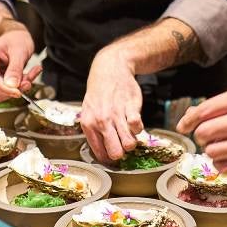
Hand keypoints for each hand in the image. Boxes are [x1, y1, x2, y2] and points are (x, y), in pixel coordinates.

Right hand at [0, 28, 40, 101]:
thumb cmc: (15, 39)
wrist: (16, 37)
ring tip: (31, 74)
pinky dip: (18, 87)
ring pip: (1, 93)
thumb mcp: (19, 50)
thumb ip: (15, 68)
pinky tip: (28, 76)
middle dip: (14, 88)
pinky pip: (6, 91)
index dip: (5, 89)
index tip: (19, 92)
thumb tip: (12, 86)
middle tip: (30, 79)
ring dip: (18, 88)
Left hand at [80, 48, 142, 162]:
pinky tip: (133, 122)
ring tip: (128, 133)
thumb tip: (104, 153)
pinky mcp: (131, 106)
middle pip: (116, 153)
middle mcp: (101, 121)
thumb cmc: (99, 93)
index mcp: (88, 125)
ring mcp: (116, 114)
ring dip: (131, 141)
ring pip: (129, 143)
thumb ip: (94, 131)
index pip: (101, 154)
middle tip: (122, 144)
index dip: (110, 158)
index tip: (114, 153)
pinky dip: (138, 128)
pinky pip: (138, 127)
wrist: (110, 69)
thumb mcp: (88, 111)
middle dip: (122, 152)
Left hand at [177, 85, 226, 174]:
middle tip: (209, 137)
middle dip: (202, 136)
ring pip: (213, 153)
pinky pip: (225, 168)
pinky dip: (222, 164)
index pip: (205, 110)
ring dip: (212, 151)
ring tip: (221, 147)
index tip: (184, 126)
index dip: (189, 120)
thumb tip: (196, 116)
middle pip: (206, 133)